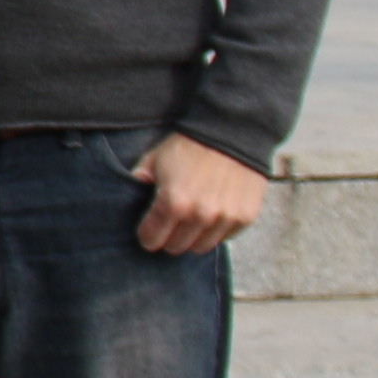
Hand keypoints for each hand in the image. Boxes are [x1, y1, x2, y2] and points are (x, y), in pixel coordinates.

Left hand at [130, 131, 271, 255]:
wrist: (231, 130)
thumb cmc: (190, 144)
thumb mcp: (155, 158)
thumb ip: (140, 179)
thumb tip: (132, 193)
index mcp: (173, 203)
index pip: (152, 239)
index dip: (147, 235)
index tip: (149, 229)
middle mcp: (200, 215)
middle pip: (176, 247)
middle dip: (169, 238)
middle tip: (170, 224)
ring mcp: (225, 218)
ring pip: (201, 247)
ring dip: (193, 237)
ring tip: (191, 221)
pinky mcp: (245, 217)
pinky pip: (224, 238)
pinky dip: (216, 231)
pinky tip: (212, 215)